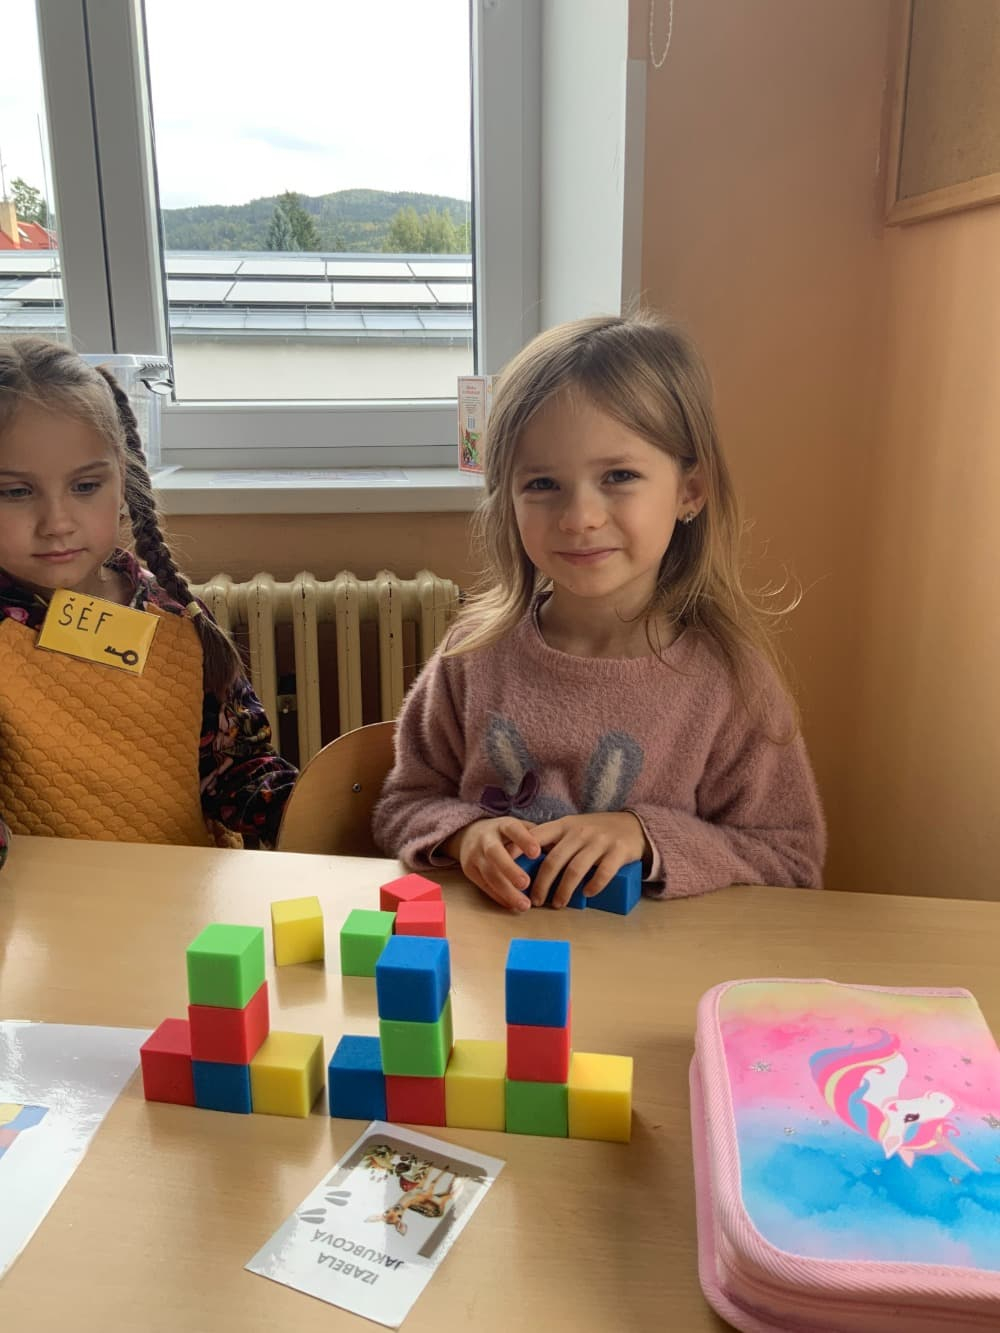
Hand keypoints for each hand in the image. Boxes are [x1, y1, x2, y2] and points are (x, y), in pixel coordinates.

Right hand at [443, 818, 540, 912]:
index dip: (524, 840)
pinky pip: (484, 886)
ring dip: (506, 891)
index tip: (537, 853)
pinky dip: (499, 897)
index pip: (512, 829)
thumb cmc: (503, 834)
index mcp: (502, 825)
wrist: (468, 834)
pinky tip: (512, 905)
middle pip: (495, 852)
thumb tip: (561, 851)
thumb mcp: (519, 828)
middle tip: (526, 883)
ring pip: (489, 874)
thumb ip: (538, 836)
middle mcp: (485, 838)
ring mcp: (474, 855)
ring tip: (524, 904)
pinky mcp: (469, 870)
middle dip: (509, 869)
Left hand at [530, 812, 647, 907]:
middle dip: (541, 883)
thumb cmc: (596, 830)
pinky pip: (604, 872)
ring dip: (564, 890)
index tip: (506, 867)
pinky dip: (594, 885)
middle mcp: (580, 831)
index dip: (519, 850)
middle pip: (554, 860)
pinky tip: (587, 895)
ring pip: (575, 869)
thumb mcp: (572, 827)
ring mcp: (600, 841)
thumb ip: (552, 839)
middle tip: (535, 901)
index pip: (536, 835)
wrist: (633, 825)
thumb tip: (522, 860)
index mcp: (564, 825)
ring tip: (558, 904)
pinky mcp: (618, 851)